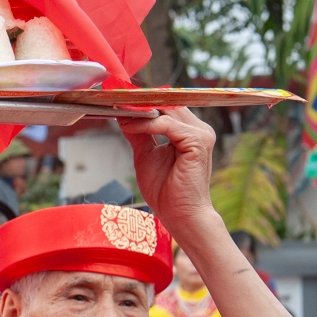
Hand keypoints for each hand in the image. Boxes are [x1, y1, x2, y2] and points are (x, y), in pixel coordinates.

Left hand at [118, 106, 216, 238]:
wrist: (181, 215)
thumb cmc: (166, 192)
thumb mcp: (145, 155)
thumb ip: (139, 134)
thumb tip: (124, 116)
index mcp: (189, 131)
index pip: (166, 106)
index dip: (143, 102)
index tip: (118, 101)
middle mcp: (198, 129)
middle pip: (168, 104)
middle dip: (140, 102)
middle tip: (116, 101)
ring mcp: (201, 134)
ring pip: (167, 111)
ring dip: (140, 111)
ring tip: (119, 112)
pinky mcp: (198, 142)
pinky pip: (167, 124)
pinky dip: (146, 124)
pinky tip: (129, 127)